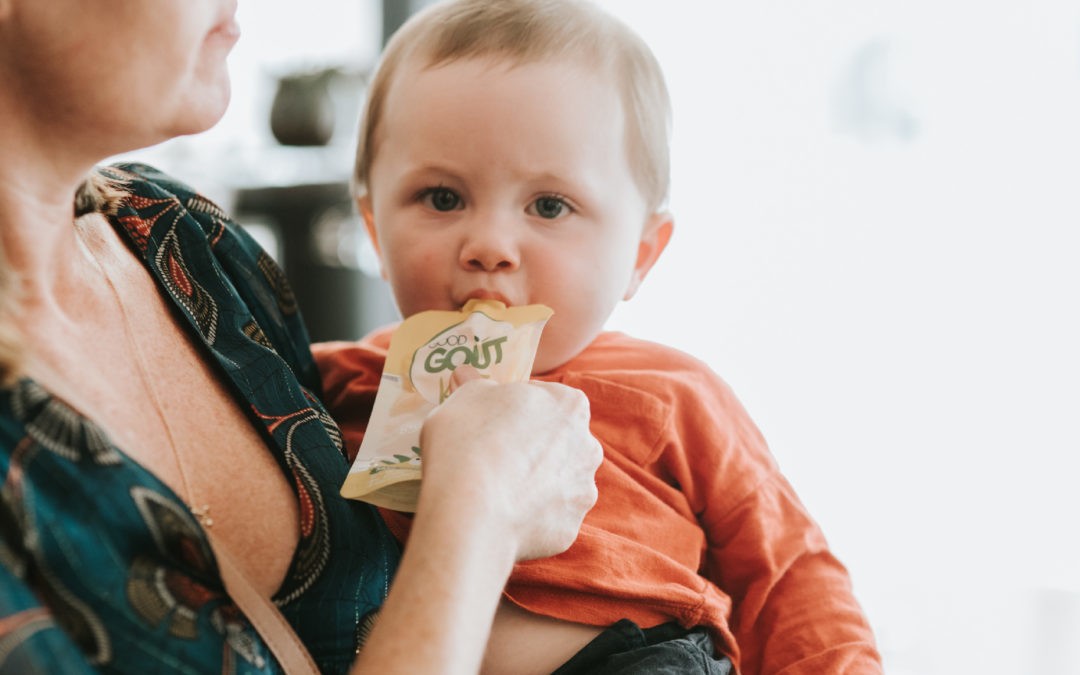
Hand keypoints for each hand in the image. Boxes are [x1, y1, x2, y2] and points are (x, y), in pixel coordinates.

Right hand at [418, 376, 600, 560]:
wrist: (473, 514)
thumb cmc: (468, 442)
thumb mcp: (464, 399)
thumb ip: (473, 384)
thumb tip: (467, 374)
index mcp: (570, 404)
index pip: (545, 398)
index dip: (515, 409)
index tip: (492, 421)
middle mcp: (588, 447)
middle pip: (558, 441)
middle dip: (532, 447)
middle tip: (493, 457)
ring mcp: (582, 491)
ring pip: (556, 482)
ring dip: (534, 484)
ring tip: (496, 492)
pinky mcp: (570, 530)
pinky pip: (547, 517)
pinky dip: (529, 517)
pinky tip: (502, 516)